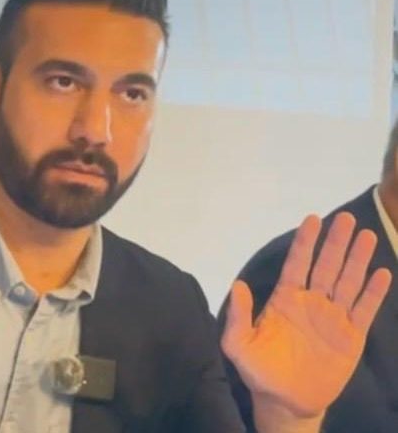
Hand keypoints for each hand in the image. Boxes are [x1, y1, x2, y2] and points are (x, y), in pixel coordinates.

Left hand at [221, 212, 391, 427]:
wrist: (285, 401)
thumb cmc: (259, 370)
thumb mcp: (239, 345)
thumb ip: (239, 317)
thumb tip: (237, 285)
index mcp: (285, 299)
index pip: (297, 264)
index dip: (305, 242)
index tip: (313, 219)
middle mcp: (311, 302)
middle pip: (326, 266)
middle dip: (336, 243)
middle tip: (347, 218)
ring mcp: (333, 317)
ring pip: (347, 282)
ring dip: (357, 260)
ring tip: (368, 235)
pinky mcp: (351, 336)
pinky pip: (364, 309)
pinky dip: (374, 292)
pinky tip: (382, 272)